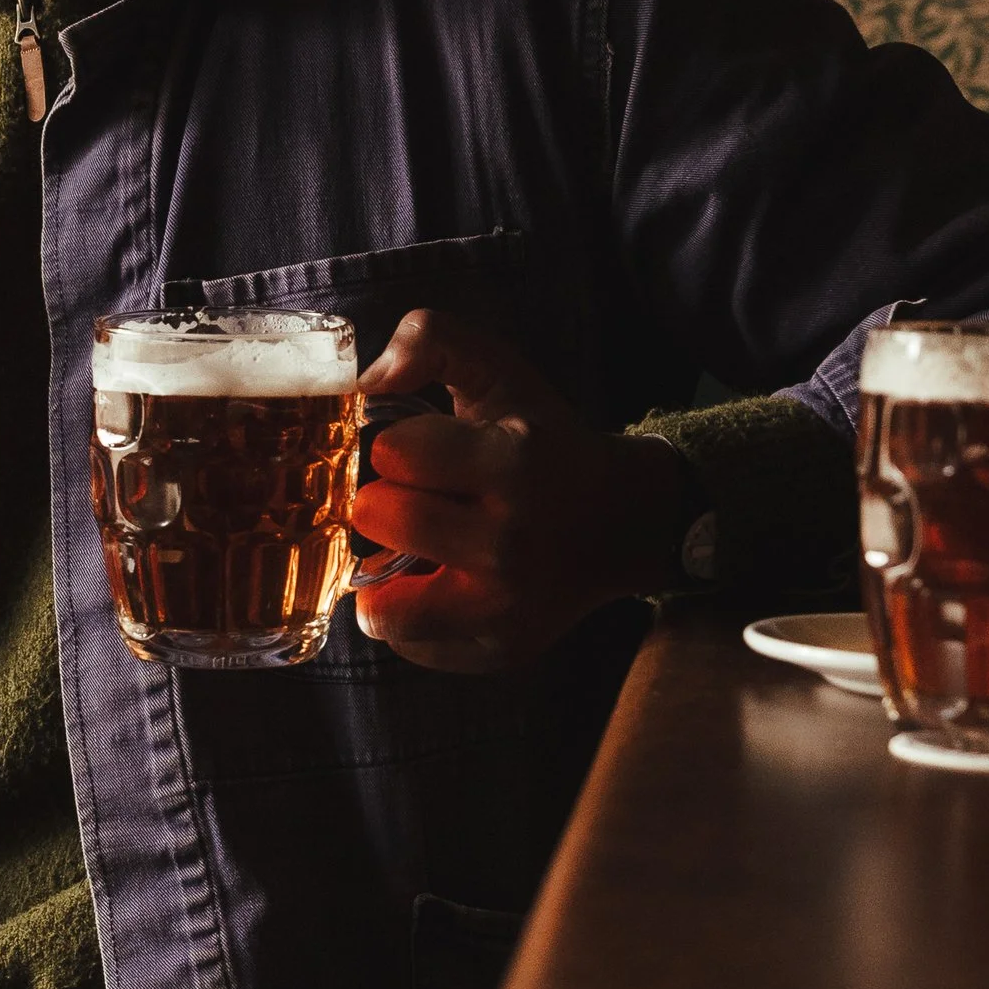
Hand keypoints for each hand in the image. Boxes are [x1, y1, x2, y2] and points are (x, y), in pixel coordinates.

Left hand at [349, 308, 688, 674]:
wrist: (620, 523)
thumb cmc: (544, 440)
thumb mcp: (499, 370)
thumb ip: (431, 338)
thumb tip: (367, 380)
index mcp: (515, 461)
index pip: (394, 452)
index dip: (400, 448)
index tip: (429, 453)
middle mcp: (513, 543)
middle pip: (382, 520)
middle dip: (388, 503)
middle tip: (420, 499)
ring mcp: (506, 608)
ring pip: (382, 602)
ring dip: (386, 569)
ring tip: (419, 546)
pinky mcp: (498, 650)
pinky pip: (406, 640)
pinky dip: (406, 613)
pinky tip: (437, 583)